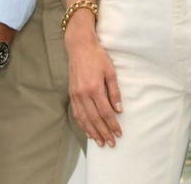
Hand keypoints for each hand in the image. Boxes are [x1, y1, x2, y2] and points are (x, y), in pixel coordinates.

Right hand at [66, 22, 122, 147]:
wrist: (80, 47)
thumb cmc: (98, 57)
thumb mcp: (110, 71)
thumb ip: (114, 91)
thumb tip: (119, 110)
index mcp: (94, 88)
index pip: (105, 112)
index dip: (112, 124)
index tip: (118, 133)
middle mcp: (83, 94)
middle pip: (94, 119)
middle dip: (103, 132)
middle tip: (111, 143)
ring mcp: (75, 95)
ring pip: (84, 119)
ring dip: (92, 132)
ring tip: (100, 142)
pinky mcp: (71, 94)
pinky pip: (76, 114)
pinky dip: (82, 125)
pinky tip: (88, 131)